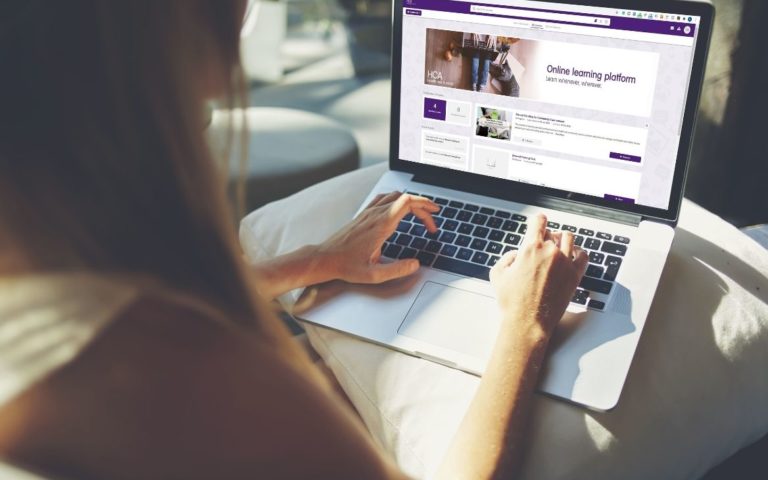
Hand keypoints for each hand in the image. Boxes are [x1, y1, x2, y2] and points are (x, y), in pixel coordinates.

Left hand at [318, 192, 439, 283]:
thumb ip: (397, 270)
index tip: (434, 216)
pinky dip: (396, 200)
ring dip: (410, 202)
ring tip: (420, 213)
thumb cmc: (346, 266)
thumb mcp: (374, 275)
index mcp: (381, 225)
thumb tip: (415, 265)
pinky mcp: (363, 215)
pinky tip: (399, 208)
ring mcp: (368, 212)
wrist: (325, 258)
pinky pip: (383, 199)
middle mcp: (375, 214)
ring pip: (394, 196)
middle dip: (423, 206)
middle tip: (432, 220)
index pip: (407, 202)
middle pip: (405, 198)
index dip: (425, 206)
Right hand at [489, 214, 587, 341]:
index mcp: (530, 248)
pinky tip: (574, 255)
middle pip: (552, 232)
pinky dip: (579, 252)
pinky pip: (583, 255)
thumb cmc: (511, 301)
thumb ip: (506, 257)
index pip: (539, 221)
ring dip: (562, 240)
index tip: (538, 221)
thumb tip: (516, 254)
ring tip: (558, 246)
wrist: (527, 322)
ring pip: (569, 239)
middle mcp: (550, 252)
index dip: (537, 220)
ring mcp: (565, 263)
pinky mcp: (575, 275)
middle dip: (546, 236)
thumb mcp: (497, 274)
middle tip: (542, 244)